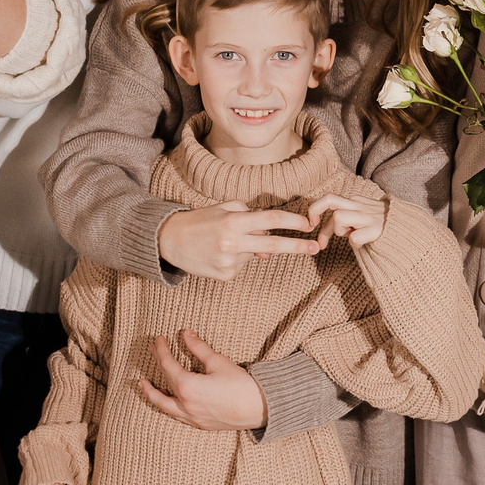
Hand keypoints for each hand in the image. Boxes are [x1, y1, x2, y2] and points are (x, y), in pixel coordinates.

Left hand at [136, 331, 269, 430]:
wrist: (259, 408)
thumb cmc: (241, 384)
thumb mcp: (218, 362)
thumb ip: (199, 348)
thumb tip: (185, 333)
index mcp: (188, 387)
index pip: (168, 365)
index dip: (161, 350)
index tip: (158, 339)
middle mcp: (185, 404)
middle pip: (163, 384)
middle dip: (156, 367)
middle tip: (149, 356)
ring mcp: (191, 417)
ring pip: (164, 406)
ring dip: (152, 394)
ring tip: (143, 385)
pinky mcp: (200, 424)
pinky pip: (176, 415)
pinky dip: (167, 406)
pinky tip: (167, 401)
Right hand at [159, 201, 323, 278]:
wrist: (169, 240)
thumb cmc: (200, 220)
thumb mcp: (225, 209)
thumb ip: (250, 217)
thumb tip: (269, 237)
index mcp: (234, 222)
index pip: (271, 220)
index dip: (292, 222)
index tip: (308, 224)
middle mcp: (233, 242)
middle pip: (273, 245)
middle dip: (297, 247)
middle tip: (315, 247)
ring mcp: (229, 262)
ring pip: (255, 254)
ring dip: (249, 247)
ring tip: (224, 242)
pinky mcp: (225, 276)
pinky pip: (242, 265)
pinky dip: (237, 258)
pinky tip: (219, 253)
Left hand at [306, 192, 385, 248]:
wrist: (409, 227)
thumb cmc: (381, 224)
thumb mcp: (362, 215)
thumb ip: (346, 217)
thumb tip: (325, 230)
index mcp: (354, 201)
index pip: (328, 200)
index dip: (315, 211)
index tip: (312, 225)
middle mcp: (358, 205)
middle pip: (328, 199)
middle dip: (314, 212)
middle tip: (314, 231)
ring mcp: (367, 217)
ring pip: (338, 218)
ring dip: (338, 231)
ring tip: (350, 236)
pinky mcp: (376, 230)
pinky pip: (354, 238)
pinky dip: (355, 243)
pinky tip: (363, 243)